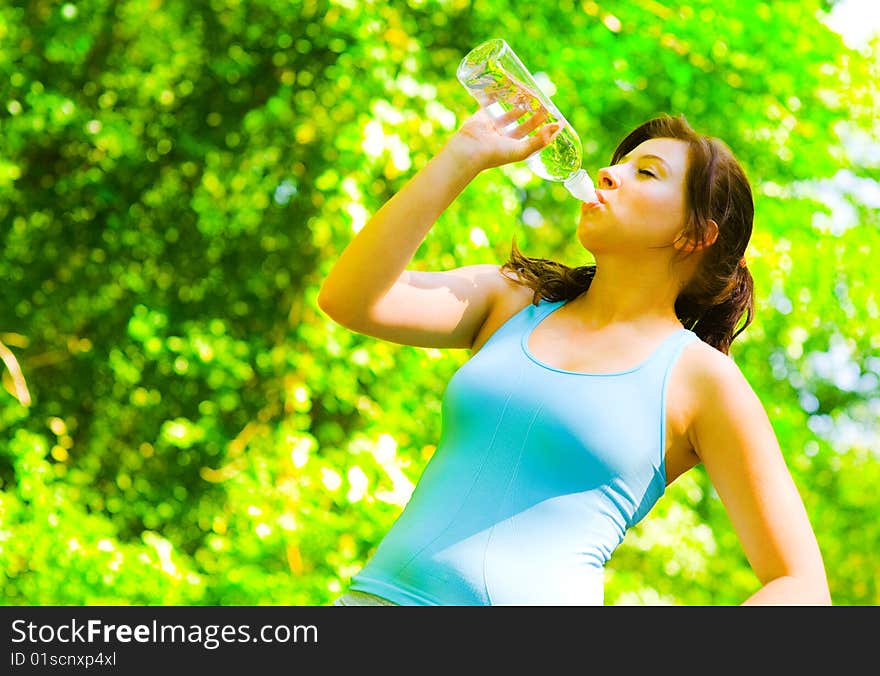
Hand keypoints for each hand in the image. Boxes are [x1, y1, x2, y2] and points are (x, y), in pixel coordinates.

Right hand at [444, 103, 561, 172]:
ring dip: (520, 101)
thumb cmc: (496, 153)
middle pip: (524, 121)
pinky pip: (492, 101)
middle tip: (544, 100)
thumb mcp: (522, 150)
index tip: (556, 116)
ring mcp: (494, 125)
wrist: (470, 150)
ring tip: (531, 92)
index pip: (534, 134)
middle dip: (534, 111)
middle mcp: (505, 136)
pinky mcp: (483, 114)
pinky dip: (499, 93)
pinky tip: (508, 85)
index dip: (545, 126)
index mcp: (514, 146)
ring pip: (511, 110)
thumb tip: (558, 126)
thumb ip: (540, 140)